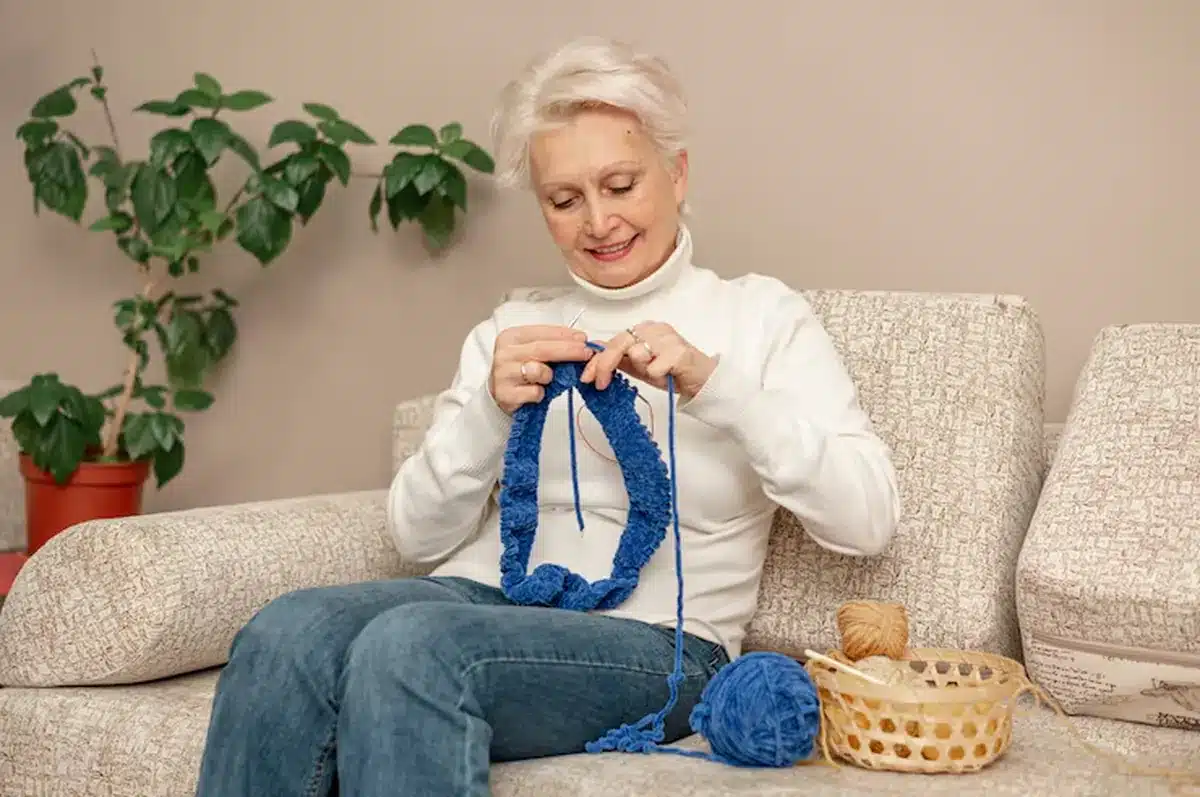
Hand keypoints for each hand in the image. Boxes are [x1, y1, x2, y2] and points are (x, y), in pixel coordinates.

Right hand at [489, 325, 594, 414]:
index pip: (542, 332)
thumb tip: (581, 340)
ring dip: (549, 376)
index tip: (583, 338)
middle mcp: (504, 353)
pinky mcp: (505, 394)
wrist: (501, 393)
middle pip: (542, 349)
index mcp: (511, 337)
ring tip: (546, 379)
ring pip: (538, 371)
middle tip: (586, 353)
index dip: (565, 335)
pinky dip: (540, 393)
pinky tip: (537, 392)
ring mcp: (502, 374)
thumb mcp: (534, 352)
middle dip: (568, 350)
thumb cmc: (522, 370)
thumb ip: (553, 344)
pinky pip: (534, 392)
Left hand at [580, 322, 716, 399]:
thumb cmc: (671, 372)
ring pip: (636, 354)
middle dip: (605, 365)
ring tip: (657, 372)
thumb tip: (593, 361)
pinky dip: (658, 375)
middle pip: (619, 343)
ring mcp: (667, 338)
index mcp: (643, 330)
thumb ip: (619, 360)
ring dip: (642, 369)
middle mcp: (653, 329)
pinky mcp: (679, 351)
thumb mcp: (639, 367)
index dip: (596, 359)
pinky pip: (655, 367)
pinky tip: (669, 374)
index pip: (612, 340)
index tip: (587, 377)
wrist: (702, 381)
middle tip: (601, 385)